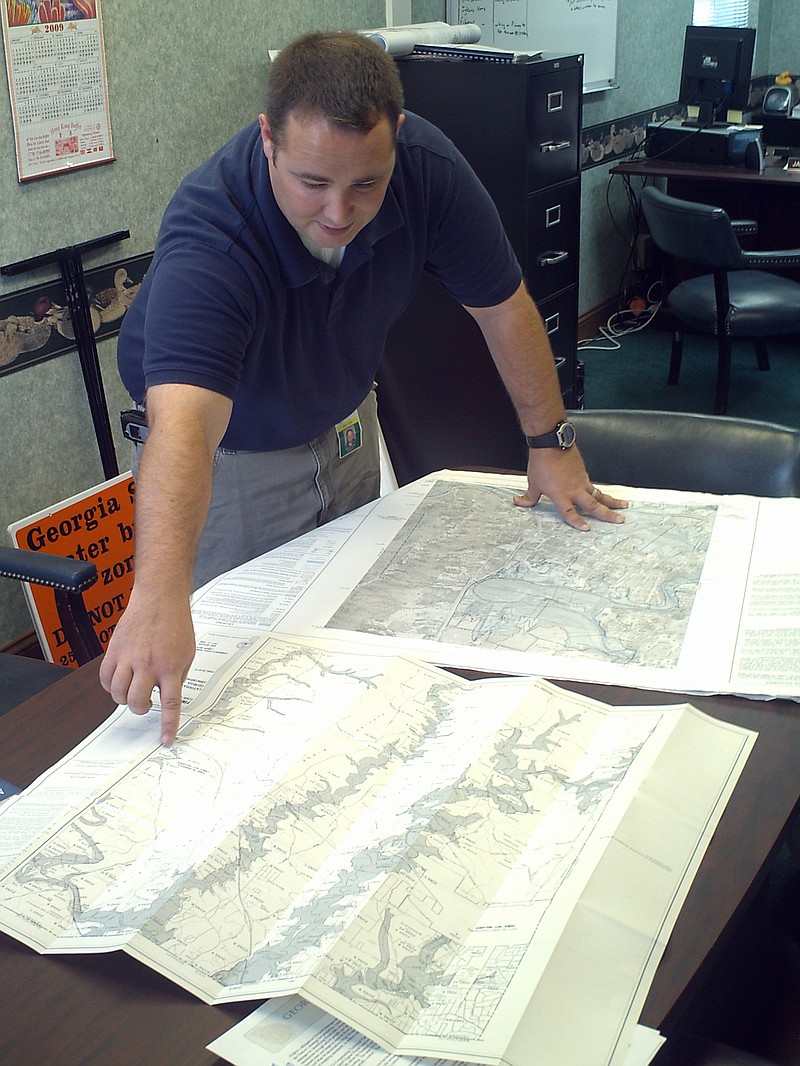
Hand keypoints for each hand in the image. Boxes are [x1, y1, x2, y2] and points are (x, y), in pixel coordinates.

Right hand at [99, 590, 195, 745]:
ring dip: (124, 698)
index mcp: (170, 667)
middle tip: (145, 703)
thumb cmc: (176, 624)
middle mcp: (148, 665)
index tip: (165, 740)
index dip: (167, 725)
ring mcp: (129, 658)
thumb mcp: (188, 654)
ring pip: (118, 693)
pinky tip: (119, 681)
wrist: (160, 598)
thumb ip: (177, 676)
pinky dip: (110, 685)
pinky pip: (105, 678)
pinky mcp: (114, 650)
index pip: (170, 704)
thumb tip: (167, 696)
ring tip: (133, 690)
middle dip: (140, 709)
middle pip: (137, 701)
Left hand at [514, 446, 627, 530]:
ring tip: (624, 506)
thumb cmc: (541, 463)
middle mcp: (574, 490)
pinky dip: (601, 492)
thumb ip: (529, 497)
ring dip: (612, 502)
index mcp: (561, 495)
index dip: (577, 522)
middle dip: (608, 514)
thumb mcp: (533, 483)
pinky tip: (606, 496)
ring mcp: (581, 481)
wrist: (551, 443)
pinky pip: (593, 485)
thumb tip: (519, 502)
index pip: (570, 513)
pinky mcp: (584, 472)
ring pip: (599, 494)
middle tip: (620, 520)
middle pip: (594, 505)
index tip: (587, 529)